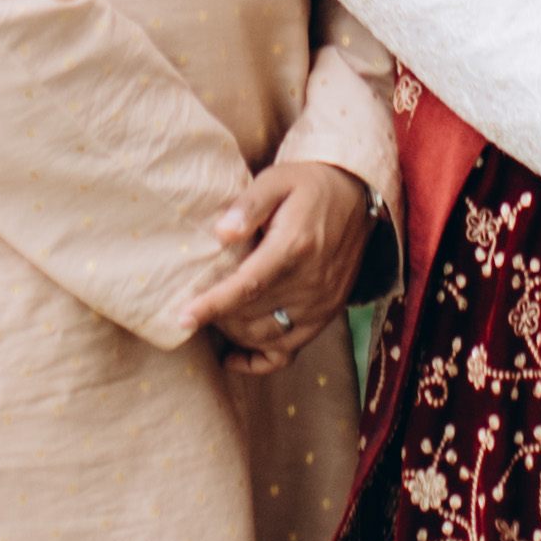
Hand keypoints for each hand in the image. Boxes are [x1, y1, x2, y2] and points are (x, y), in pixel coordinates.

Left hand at [194, 149, 378, 363]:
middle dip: (218, 315)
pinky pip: (289, 352)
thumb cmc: (309, 186)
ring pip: (267, 338)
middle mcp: (310, 282)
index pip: (247, 286)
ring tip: (216, 316)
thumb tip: (221, 232)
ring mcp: (321, 303)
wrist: (357, 195)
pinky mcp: (326, 314)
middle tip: (196, 301)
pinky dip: (259, 361)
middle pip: (252, 316)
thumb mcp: (278, 180)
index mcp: (293, 247)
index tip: (182, 318)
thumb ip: (249, 205)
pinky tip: (233, 356)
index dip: (212, 305)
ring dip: (235, 333)